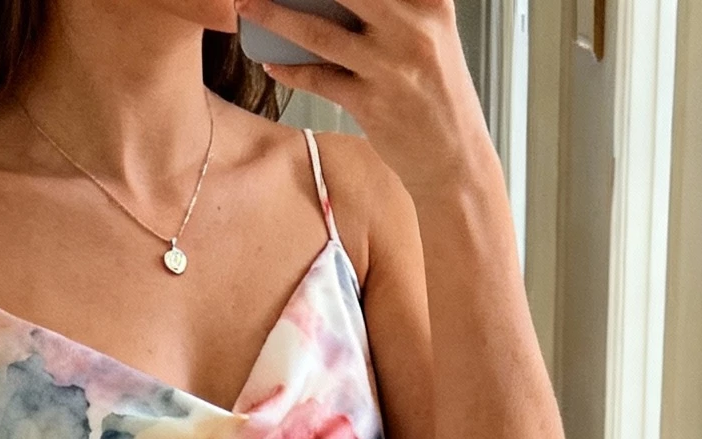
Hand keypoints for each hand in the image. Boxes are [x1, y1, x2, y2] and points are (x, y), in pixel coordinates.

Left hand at [239, 0, 491, 198]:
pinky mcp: (371, 104)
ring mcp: (390, 67)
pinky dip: (289, 70)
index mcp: (432, 2)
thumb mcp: (433, 34)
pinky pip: (318, 79)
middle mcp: (413, 28)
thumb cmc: (437, 93)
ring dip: (273, 15)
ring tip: (246, 4)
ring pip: (319, 32)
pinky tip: (270, 63)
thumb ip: (398, 8)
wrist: (456, 161)